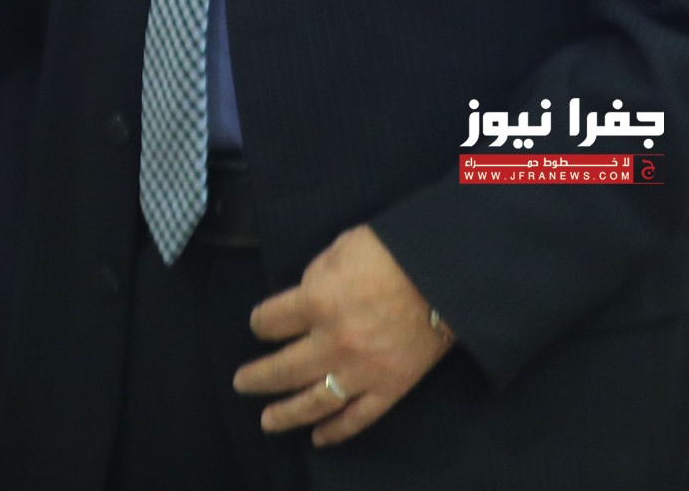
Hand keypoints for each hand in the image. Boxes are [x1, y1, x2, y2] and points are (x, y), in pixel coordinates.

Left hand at [234, 224, 453, 445]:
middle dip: (258, 377)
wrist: (447, 277)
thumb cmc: (390, 253)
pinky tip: (318, 437)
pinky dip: (338, 431)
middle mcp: (333, 343)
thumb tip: (303, 297)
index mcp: (316, 303)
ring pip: (315, 401)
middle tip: (241, 383)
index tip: (261, 325)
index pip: (270, 322)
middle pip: (283, 368)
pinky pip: (359, 417)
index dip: (260, 322)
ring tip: (267, 422)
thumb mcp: (338, 250)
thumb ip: (314, 278)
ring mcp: (363, 371)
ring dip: (287, 414)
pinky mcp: (391, 388)